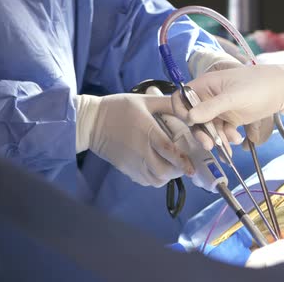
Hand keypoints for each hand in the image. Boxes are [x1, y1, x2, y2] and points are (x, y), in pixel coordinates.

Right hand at [75, 93, 193, 186]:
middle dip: (178, 170)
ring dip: (167, 176)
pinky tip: (158, 168)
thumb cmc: (118, 108)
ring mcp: (132, 163)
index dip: (183, 161)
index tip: (193, 167)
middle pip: (164, 171)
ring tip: (171, 166)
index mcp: (147, 132)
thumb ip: (167, 104)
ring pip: (155, 180)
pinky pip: (146, 181)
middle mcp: (141, 151)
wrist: (90, 122)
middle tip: (184, 164)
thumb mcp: (145, 101)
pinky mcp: (126, 169)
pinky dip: (155, 178)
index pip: (168, 151)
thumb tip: (187, 108)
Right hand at [172, 63, 283, 149]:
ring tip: (231, 144)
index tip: (190, 122)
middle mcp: (209, 97)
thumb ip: (212, 107)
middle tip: (209, 145)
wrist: (282, 91)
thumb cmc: (258, 86)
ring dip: (216, 138)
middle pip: (194, 117)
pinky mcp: (230, 118)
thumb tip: (189, 117)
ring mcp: (219, 109)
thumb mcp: (233, 97)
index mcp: (205, 85)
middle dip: (201, 132)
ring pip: (208, 128)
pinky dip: (227, 138)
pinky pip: (221, 131)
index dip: (181, 110)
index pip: (182, 97)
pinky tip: (237, 140)